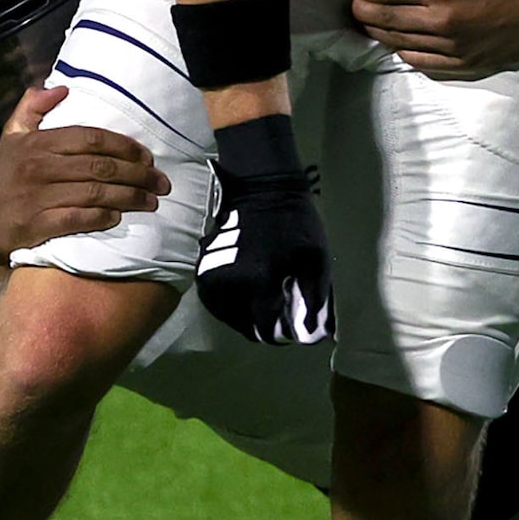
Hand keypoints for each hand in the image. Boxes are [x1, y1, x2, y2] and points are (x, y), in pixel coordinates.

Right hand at [0, 85, 169, 262]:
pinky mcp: (37, 225)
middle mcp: (38, 167)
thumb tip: (60, 88)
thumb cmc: (3, 180)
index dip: (124, 146)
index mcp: (37, 143)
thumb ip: (32, 108)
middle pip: (100, 166)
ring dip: (130, 197)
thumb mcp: (11, 138)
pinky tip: (118, 217)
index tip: (147, 156)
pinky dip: (102, 218)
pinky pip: (78, 219)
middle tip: (160, 181)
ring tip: (151, 201)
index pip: (91, 138)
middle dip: (137, 174)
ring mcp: (37, 197)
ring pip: (95, 193)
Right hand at [199, 114, 332, 343]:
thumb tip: (309, 332)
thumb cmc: (294, 222)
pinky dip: (230, 305)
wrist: (261, 187)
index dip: (282, 332)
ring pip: (227, 315)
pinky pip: (215, 300)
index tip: (293, 324)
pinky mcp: (203, 269)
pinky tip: (247, 298)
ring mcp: (210, 276)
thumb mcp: (315, 259)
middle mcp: (227, 285)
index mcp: (256, 283)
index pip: (265, 329)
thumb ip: (315, 299)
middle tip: (281, 309)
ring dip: (246, 316)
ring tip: (265, 306)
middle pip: (245, 326)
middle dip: (264, 323)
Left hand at [351, 0, 518, 79]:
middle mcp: (442, 20)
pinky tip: (401, 45)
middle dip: (365, 14)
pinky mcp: (461, 67)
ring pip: (399, 44)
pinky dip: (405, 54)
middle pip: (386, 21)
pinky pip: (421, 63)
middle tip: (356, 9)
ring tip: (371, 27)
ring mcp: (451, 48)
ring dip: (380, 35)